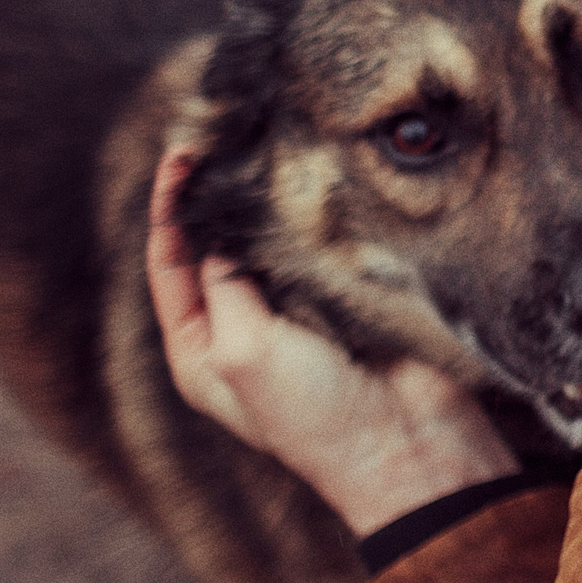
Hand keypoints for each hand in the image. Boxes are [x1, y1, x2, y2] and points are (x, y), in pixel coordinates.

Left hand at [147, 148, 515, 533]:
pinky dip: (323, 214)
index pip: (171, 263)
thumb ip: (223, 284)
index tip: (182, 153)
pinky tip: (325, 181)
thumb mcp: (243, 351)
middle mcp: (246, 327)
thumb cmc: (316, 415)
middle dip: (223, 196)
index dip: (170, 208)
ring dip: (275, 200)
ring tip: (274, 147)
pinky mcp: (354, 299)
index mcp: (201, 350)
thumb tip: (224, 226)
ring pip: (277, 239)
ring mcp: (303, 312)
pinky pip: (328, 245)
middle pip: (221, 246)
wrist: (412, 447)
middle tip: (229, 135)